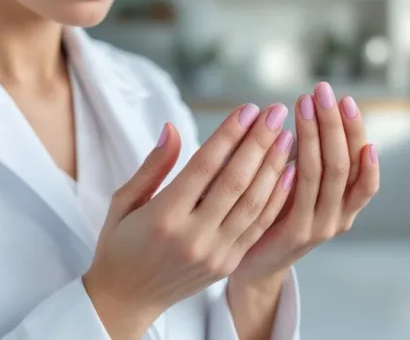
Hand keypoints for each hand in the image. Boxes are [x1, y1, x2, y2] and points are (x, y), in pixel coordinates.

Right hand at [82, 103, 295, 339]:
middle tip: (275, 112)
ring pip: (253, 204)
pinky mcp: (228, 264)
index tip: (247, 109)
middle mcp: (192, 237)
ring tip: (287, 136)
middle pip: (235, 182)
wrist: (127, 299)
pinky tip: (289, 172)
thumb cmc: (120, 244)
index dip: (229, 135)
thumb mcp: (123, 202)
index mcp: (163, 217)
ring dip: (274, 167)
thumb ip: (153, 166)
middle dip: (258, 143)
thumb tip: (173, 127)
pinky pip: (258, 227)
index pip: (204, 167)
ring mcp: (214, 254)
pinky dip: (276, 198)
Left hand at [229, 82, 379, 286]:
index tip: (345, 98)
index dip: (356, 129)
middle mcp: (342, 215)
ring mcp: (321, 226)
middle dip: (335, 123)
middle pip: (346, 162)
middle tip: (322, 91)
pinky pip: (301, 195)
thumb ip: (311, 156)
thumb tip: (313, 106)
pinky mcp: (296, 233)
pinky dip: (302, 168)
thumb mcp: (300, 184)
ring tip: (305, 104)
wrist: (254, 265)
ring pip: (326, 173)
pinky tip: (295, 146)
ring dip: (316, 134)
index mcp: (348, 201)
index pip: (362, 160)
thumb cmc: (277, 214)